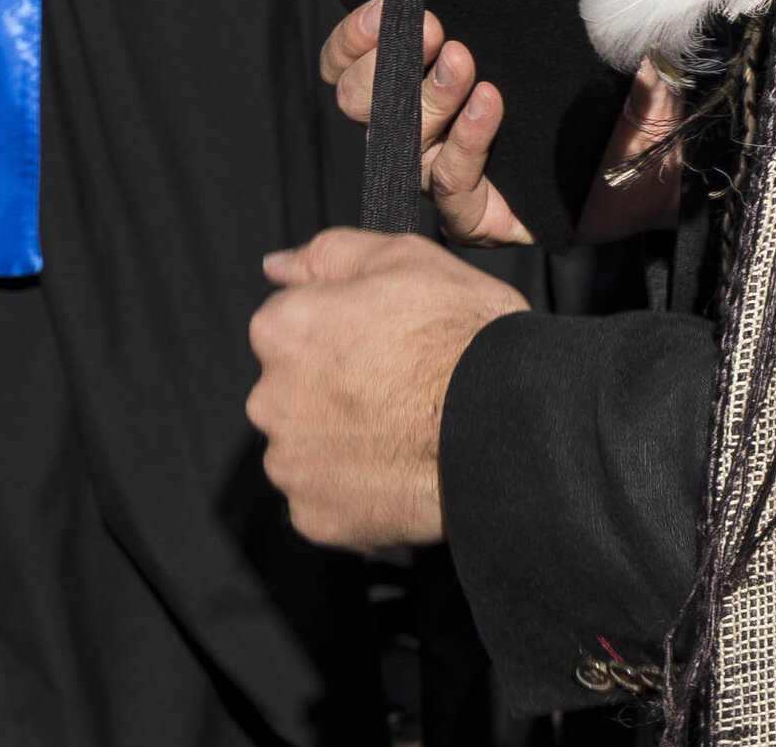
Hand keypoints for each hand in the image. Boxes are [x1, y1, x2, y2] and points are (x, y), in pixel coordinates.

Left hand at [246, 230, 525, 548]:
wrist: (506, 425)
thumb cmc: (461, 335)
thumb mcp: (405, 259)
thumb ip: (329, 255)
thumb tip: (277, 266)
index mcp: (283, 330)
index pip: (290, 323)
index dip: (340, 327)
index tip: (381, 338)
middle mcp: (269, 400)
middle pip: (291, 389)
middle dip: (330, 387)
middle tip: (395, 385)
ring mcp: (291, 466)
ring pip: (304, 447)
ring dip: (337, 440)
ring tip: (400, 431)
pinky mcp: (315, 519)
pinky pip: (324, 499)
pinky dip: (352, 488)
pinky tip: (396, 469)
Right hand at [320, 0, 695, 247]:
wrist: (667, 159)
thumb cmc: (618, 91)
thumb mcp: (581, 31)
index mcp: (435, 80)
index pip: (357, 64)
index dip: (354, 38)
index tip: (386, 5)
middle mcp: (432, 129)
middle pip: (361, 102)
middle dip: (385, 62)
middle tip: (433, 30)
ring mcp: (454, 176)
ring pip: (403, 144)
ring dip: (428, 97)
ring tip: (464, 62)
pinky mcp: (482, 219)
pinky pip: (451, 189)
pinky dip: (464, 146)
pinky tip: (490, 108)